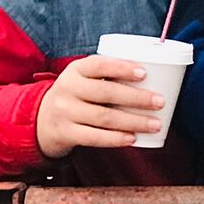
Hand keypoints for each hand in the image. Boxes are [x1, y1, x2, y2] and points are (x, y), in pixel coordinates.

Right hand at [36, 55, 166, 157]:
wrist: (42, 119)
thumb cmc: (79, 95)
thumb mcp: (85, 79)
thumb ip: (110, 77)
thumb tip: (158, 78)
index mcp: (76, 70)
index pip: (98, 65)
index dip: (121, 68)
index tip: (144, 73)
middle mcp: (67, 88)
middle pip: (105, 92)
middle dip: (137, 98)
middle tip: (160, 102)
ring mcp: (64, 111)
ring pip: (103, 117)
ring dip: (133, 121)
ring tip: (155, 124)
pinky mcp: (65, 133)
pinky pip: (93, 137)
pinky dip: (115, 138)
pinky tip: (133, 139)